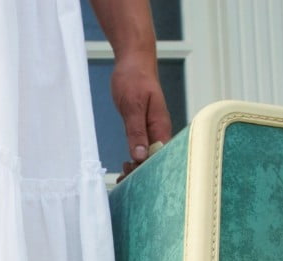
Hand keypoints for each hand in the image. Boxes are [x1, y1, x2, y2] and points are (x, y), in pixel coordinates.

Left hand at [111, 57, 171, 177]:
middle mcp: (160, 130)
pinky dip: (135, 157)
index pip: (158, 157)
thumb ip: (136, 131)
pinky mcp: (145, 127)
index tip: (130, 177)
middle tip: (122, 179)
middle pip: (154, 159)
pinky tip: (127, 164)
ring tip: (121, 176)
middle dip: (141, 172)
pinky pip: (142, 147)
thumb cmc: (134, 78)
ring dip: (137, 167)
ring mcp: (153, 129)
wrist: (134, 60)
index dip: (145, 170)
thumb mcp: (132, 105)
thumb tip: (139, 156)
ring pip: (148, 155)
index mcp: (161, 126)